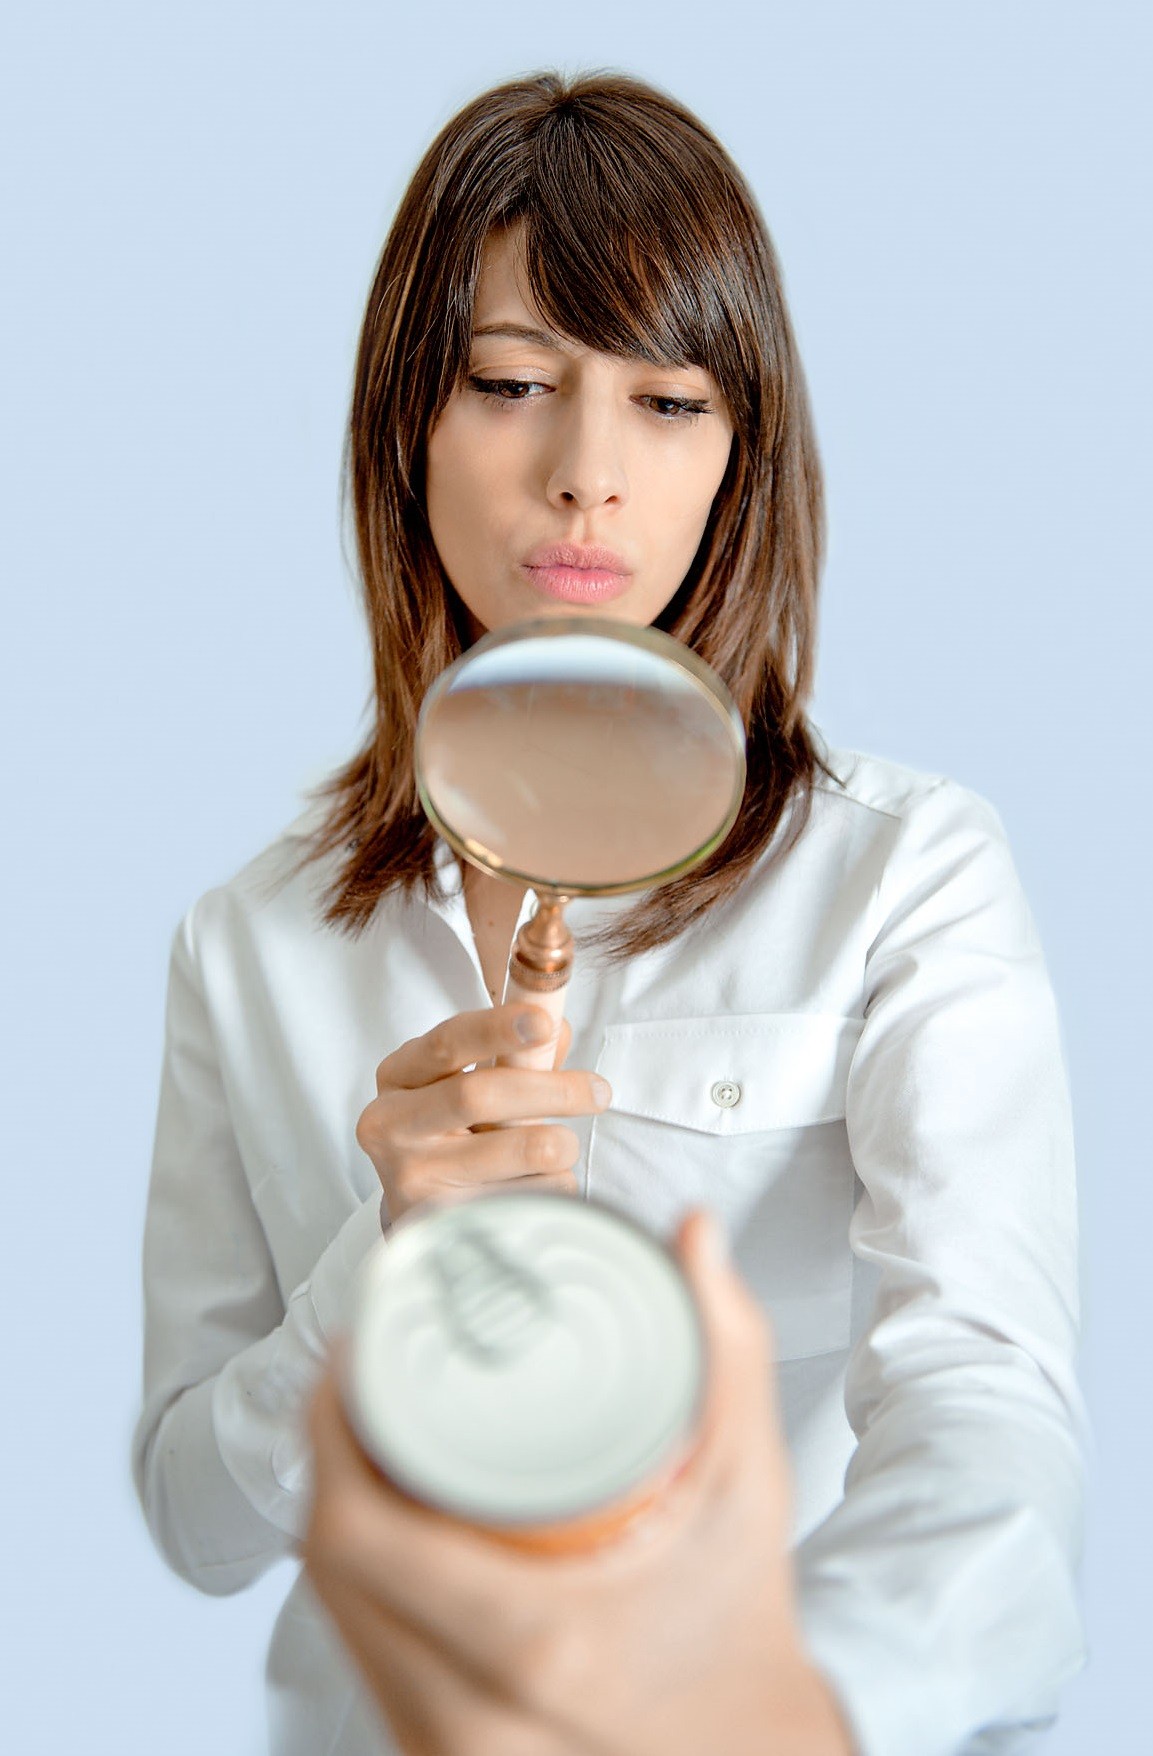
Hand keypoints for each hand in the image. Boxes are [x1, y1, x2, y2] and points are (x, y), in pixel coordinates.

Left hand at [304, 1210, 853, 1755]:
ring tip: (361, 1427)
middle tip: (353, 1373)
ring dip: (336, 1511)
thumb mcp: (750, 1489)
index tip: (348, 1357)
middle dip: (328, 1453)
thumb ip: (730, 1354)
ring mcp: (443, 1750)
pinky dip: (357, 1578)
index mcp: (537, 1644)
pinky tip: (375, 1517)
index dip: (330, 1433)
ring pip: (335, 1611)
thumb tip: (695, 1236)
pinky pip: (361, 1652)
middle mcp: (471, 1716)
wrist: (745, 1750)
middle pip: (332, 1565)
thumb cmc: (742, 1630)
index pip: (363, 1532)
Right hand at [355, 1004, 612, 1223]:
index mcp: (398, 1077)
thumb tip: (556, 1028)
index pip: (446, 1043)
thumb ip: (512, 1053)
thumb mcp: (464, 1084)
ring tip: (562, 1147)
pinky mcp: (444, 1223)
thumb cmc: (452, 1135)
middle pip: (478, 1095)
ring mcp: (413, 1177)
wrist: (424, 1215)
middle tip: (598, 1091)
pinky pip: (528, 1197)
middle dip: (551, 1089)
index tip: (545, 1021)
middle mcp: (392, 1125)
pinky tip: (537, 1185)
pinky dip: (552, 1186)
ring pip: (517, 1149)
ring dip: (560, 1144)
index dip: (496, 1028)